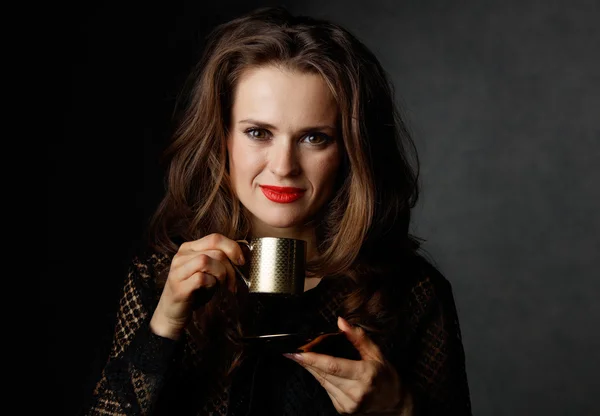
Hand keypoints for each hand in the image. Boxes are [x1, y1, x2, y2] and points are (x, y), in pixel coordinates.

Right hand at [150, 233, 244, 339]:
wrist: (172, 312)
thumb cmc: (195, 290)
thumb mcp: (209, 271)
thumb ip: (220, 260)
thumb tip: (243, 253)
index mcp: (189, 248)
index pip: (215, 238)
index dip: (232, 248)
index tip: (241, 261)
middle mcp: (181, 256)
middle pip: (215, 251)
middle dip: (230, 268)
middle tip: (232, 282)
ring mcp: (178, 271)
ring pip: (206, 261)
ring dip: (221, 275)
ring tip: (221, 286)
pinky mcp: (179, 287)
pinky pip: (201, 278)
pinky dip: (211, 285)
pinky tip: (210, 291)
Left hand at [284, 317, 404, 414]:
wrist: (394, 405)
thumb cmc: (386, 377)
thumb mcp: (376, 354)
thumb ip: (358, 337)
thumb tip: (341, 322)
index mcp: (365, 376)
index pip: (333, 366)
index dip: (313, 359)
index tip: (298, 353)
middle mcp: (356, 392)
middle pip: (324, 374)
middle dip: (307, 361)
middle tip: (293, 351)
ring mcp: (348, 403)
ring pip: (322, 382)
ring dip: (311, 369)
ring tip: (301, 356)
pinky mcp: (343, 409)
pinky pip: (326, 389)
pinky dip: (320, 377)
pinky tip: (316, 369)